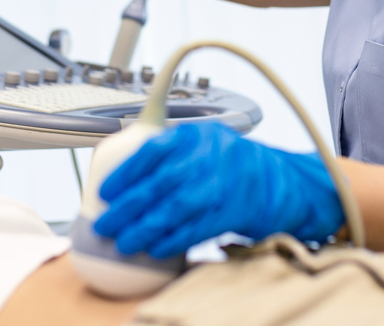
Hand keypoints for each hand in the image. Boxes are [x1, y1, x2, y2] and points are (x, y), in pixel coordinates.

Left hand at [93, 122, 344, 258]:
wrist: (278, 181)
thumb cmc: (231, 162)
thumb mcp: (202, 141)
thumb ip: (170, 150)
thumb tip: (123, 175)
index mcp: (197, 134)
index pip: (153, 149)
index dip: (125, 172)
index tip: (105, 191)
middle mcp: (210, 156)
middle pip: (160, 183)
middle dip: (127, 207)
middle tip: (105, 224)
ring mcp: (223, 184)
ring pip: (175, 209)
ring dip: (144, 229)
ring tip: (124, 241)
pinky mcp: (233, 211)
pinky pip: (196, 228)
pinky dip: (172, 240)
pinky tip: (155, 248)